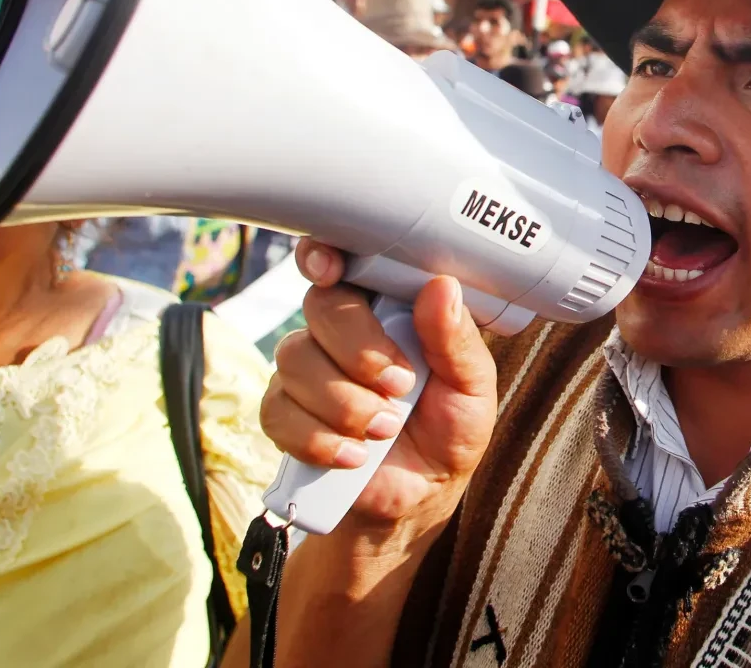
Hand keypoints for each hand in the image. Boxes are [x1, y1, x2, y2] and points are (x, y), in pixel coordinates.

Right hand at [261, 240, 497, 526]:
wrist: (420, 495)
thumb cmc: (450, 427)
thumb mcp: (472, 385)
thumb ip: (456, 339)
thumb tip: (441, 286)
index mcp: (387, 306)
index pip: (343, 259)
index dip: (324, 254)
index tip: (329, 270)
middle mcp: (341, 329)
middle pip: (321, 306)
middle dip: (358, 350)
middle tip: (399, 385)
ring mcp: (307, 369)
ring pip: (296, 359)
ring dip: (344, 403)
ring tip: (385, 430)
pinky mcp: (285, 413)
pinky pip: (278, 411)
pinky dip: (318, 438)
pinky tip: (352, 456)